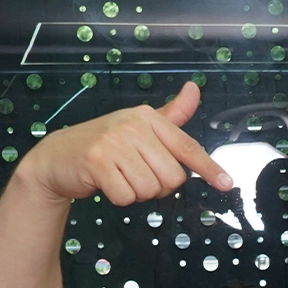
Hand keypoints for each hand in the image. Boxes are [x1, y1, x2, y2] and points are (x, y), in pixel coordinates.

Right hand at [18, 80, 232, 206]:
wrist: (59, 156)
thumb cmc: (107, 144)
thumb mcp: (140, 127)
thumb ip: (171, 115)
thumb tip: (195, 89)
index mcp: (149, 118)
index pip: (187, 147)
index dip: (209, 168)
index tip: (227, 184)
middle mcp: (133, 126)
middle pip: (173, 178)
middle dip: (158, 186)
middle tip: (135, 173)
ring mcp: (114, 142)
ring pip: (151, 190)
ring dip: (137, 193)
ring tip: (120, 176)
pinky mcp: (97, 162)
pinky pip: (127, 197)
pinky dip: (119, 198)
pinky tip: (107, 183)